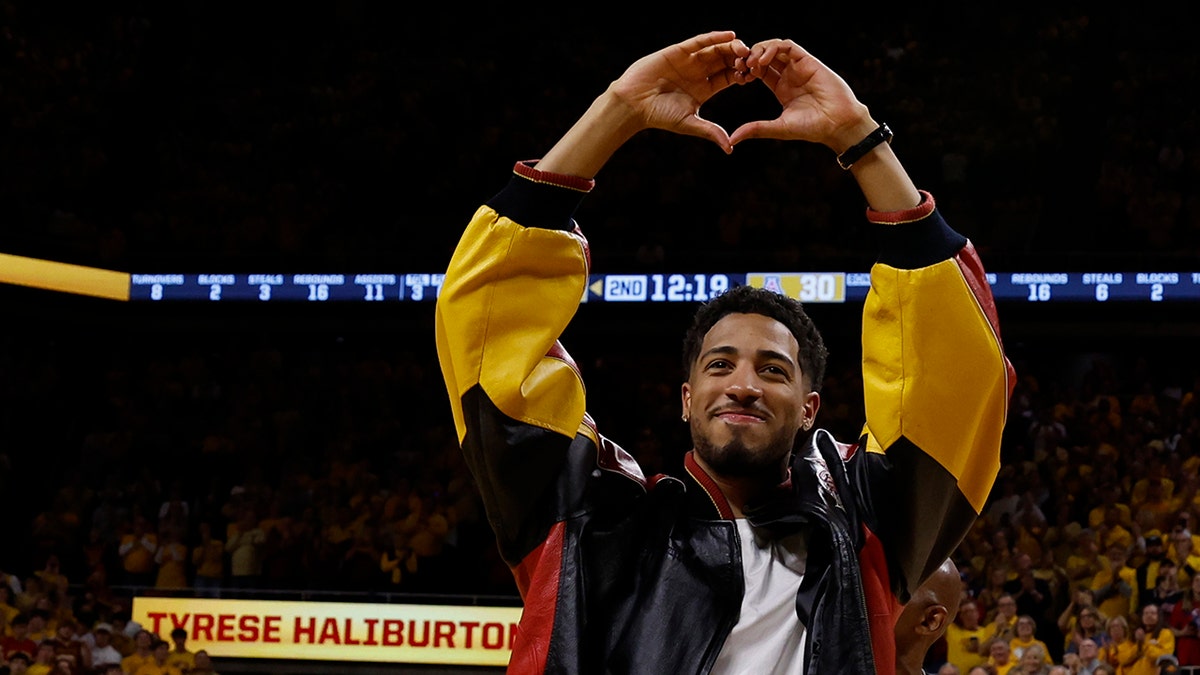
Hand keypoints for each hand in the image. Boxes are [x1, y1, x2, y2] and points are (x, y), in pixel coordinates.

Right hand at [607, 30, 751, 150]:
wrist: (633, 104)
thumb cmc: (659, 116)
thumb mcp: (689, 123)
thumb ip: (711, 131)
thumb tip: (730, 149)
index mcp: (705, 88)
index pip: (729, 77)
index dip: (741, 74)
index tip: (753, 76)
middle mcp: (699, 72)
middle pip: (725, 60)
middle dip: (740, 58)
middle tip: (753, 59)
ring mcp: (689, 60)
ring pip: (715, 49)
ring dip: (731, 47)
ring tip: (744, 47)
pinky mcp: (678, 51)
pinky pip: (699, 41)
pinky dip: (714, 37)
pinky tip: (730, 36)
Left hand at [730, 38, 872, 151]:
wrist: (838, 124)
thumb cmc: (812, 128)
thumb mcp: (778, 128)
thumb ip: (756, 129)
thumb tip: (732, 139)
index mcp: (780, 87)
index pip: (758, 71)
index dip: (746, 70)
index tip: (737, 76)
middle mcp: (789, 74)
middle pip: (764, 56)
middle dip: (749, 57)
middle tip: (740, 66)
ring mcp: (799, 66)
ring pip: (775, 47)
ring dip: (759, 50)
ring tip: (751, 64)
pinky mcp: (808, 61)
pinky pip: (788, 46)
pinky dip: (774, 48)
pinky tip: (764, 60)